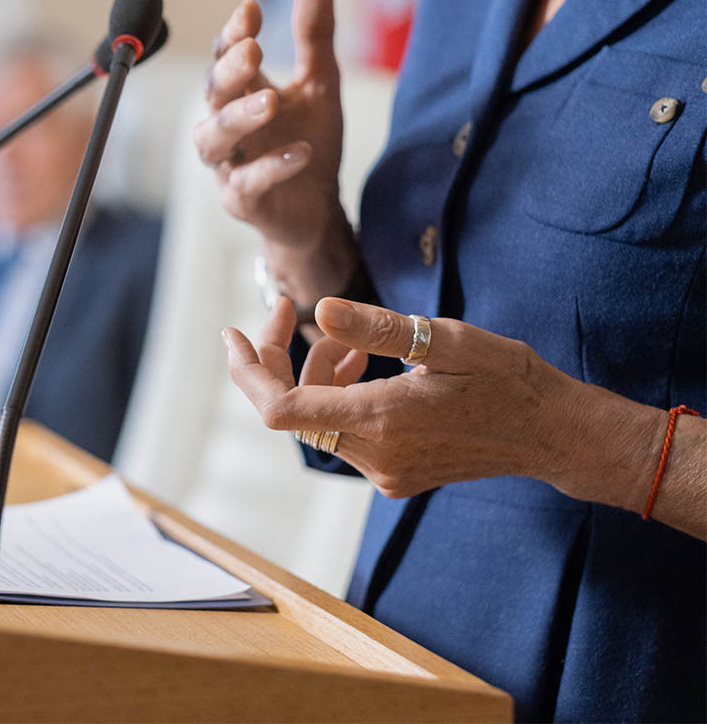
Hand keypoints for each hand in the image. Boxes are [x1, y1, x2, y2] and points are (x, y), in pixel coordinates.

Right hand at [194, 0, 344, 250]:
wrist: (317, 210)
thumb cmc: (308, 143)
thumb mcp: (320, 84)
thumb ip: (314, 35)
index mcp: (241, 94)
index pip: (224, 58)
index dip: (233, 35)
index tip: (251, 12)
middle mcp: (227, 127)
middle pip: (212, 94)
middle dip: (228, 73)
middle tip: (253, 51)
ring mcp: (229, 165)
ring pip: (212, 140)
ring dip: (237, 119)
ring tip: (270, 102)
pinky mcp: (242, 202)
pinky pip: (247, 184)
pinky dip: (271, 167)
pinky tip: (301, 152)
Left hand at [221, 297, 581, 498]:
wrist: (552, 433)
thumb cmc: (508, 379)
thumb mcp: (448, 340)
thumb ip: (378, 329)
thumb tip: (321, 311)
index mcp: (381, 421)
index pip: (278, 408)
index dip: (247, 371)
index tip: (234, 332)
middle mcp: (374, 456)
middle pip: (291, 410)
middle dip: (281, 359)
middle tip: (287, 310)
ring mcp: (384, 472)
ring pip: (317, 420)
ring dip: (315, 375)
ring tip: (347, 341)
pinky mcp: (394, 475)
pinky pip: (343, 433)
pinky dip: (339, 396)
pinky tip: (363, 368)